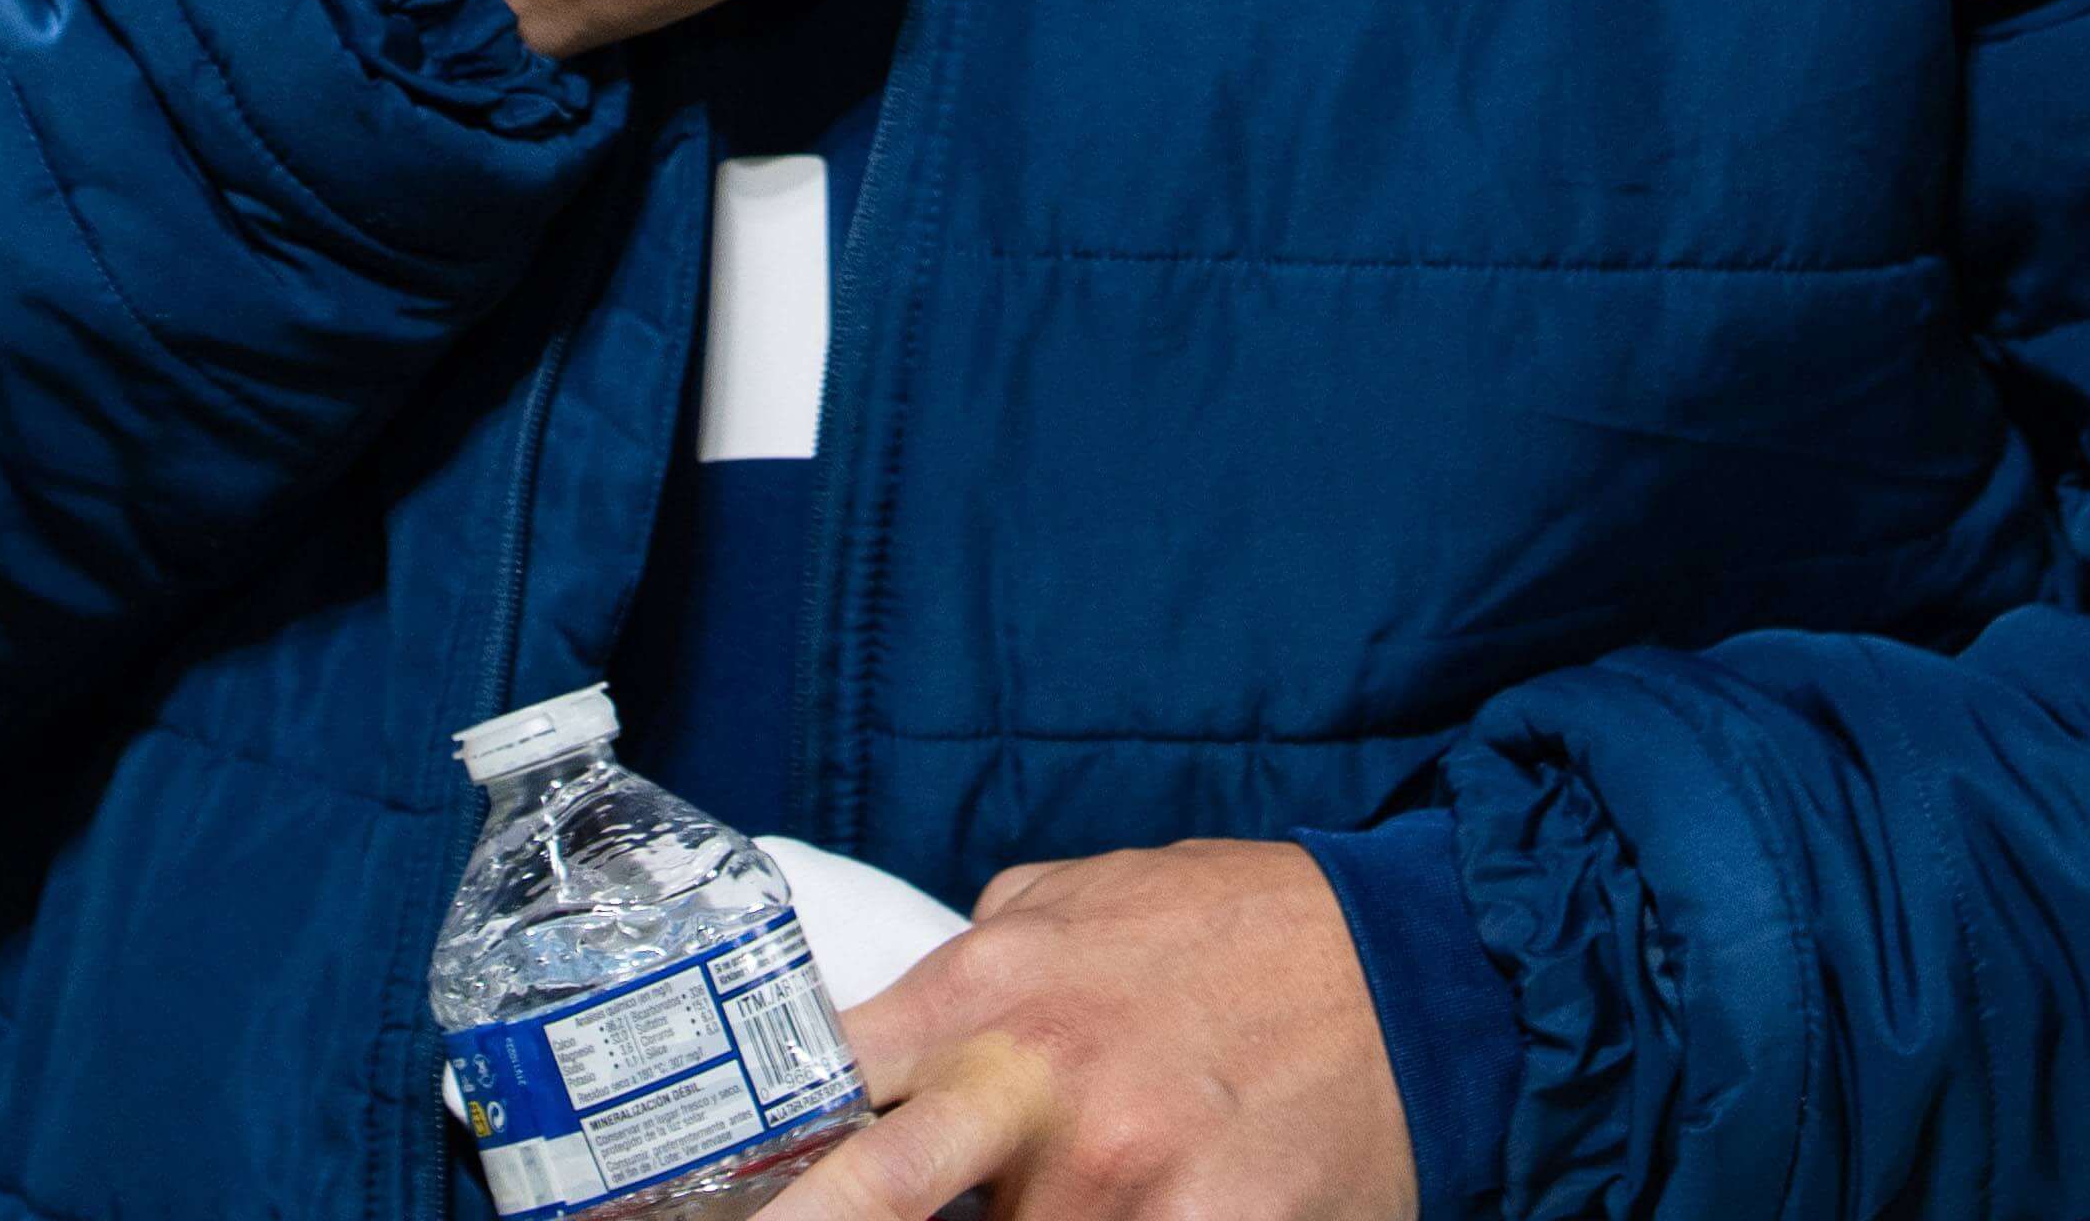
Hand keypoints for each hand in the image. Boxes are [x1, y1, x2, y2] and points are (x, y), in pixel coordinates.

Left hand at [771, 841, 1413, 1220]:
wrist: (1415, 970)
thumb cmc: (1242, 932)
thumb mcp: (1082, 899)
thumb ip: (977, 961)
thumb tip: (887, 1013)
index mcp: (993, 992)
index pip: (820, 1079)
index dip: (739, 1154)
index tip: (674, 1201)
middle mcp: (1040, 1089)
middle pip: (865, 1198)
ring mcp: (1120, 1178)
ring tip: (1103, 1162)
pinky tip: (1163, 1194)